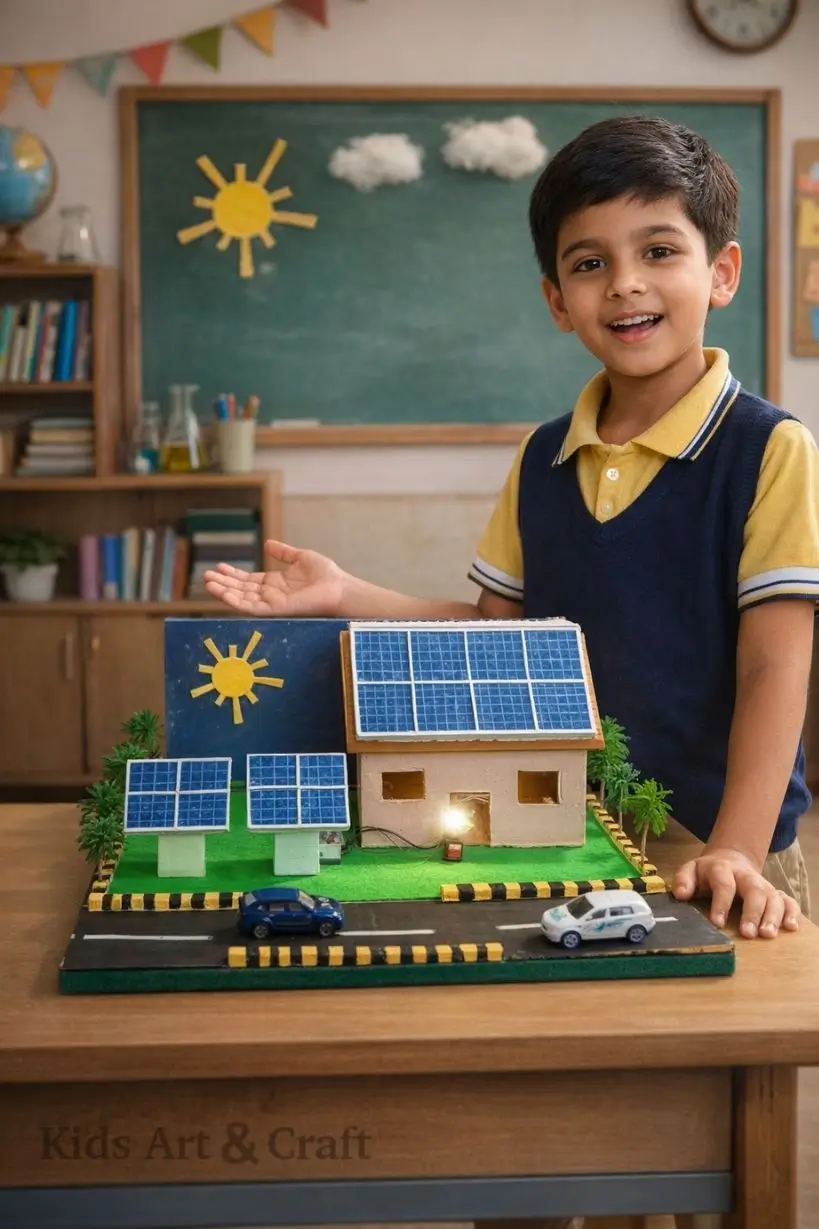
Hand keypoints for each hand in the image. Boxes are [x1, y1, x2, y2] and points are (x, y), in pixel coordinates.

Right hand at [203, 539, 345, 616]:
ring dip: (224, 592)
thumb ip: (283, 552)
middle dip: (223, 583)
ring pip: (242, 598)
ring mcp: (272, 603)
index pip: (248, 580)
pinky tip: (222, 593)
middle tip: (205, 576)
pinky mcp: (275, 610)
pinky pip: (251, 607)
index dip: (233, 574)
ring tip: (208, 583)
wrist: (338, 587)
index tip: (218, 566)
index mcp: (275, 583)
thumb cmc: (325, 575)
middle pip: (241, 589)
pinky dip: (235, 601)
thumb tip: (268, 544)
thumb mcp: (300, 557)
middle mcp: (271, 594)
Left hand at [672, 846, 800, 938]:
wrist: (729, 860)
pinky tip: (790, 927)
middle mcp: (745, 876)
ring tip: (767, 935)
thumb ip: (683, 880)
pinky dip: (792, 912)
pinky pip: (788, 900)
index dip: (721, 903)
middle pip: (754, 889)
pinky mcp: (774, 893)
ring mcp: (762, 884)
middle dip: (752, 911)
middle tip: (748, 933)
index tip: (717, 923)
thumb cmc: (707, 873)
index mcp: (721, 869)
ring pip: (773, 896)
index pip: (724, 884)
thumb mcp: (691, 871)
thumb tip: (680, 894)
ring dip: (772, 916)